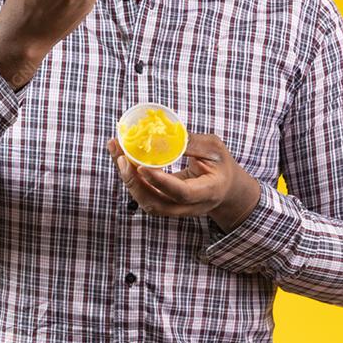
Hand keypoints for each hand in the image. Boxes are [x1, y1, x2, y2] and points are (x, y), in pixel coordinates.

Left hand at [107, 133, 260, 232]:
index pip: (182, 193)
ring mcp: (176, 209)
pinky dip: (130, 178)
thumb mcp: (215, 149)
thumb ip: (194, 143)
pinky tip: (121, 157)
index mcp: (207, 192)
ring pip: (146, 202)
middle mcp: (190, 207)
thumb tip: (166, 133)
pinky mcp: (164, 204)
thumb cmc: (221, 165)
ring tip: (117, 153)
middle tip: (121, 158)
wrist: (225, 189)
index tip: (141, 166)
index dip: (160, 182)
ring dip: (128, 179)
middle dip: (134, 183)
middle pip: (157, 204)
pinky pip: (144, 195)